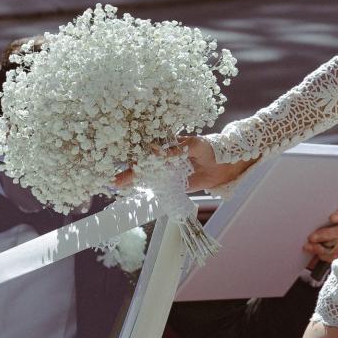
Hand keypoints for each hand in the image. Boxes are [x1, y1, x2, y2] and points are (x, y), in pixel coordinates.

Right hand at [114, 135, 254, 193]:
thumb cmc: (208, 149)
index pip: (147, 148)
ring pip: (146, 177)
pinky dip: (145, 190)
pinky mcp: (172, 184)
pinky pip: (157, 188)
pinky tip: (131, 192)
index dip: (134, 154)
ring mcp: (166, 172)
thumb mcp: (194, 145)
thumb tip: (156, 152)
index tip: (124, 160)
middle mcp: (163, 158)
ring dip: (132, 181)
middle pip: (143, 164)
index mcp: (167, 145)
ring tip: (116, 185)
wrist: (223, 166)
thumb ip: (176, 149)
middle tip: (114, 179)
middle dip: (128, 171)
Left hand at [301, 204, 337, 267]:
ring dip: (322, 248)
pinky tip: (316, 253)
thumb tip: (312, 214)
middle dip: (327, 234)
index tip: (331, 218)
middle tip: (312, 237)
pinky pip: (336, 256)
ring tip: (309, 246)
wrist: (330, 234)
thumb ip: (325, 214)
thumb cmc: (327, 220)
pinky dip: (325, 255)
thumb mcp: (328, 214)